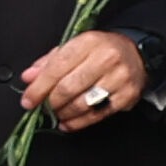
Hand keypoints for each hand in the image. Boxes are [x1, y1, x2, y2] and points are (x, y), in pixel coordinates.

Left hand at [21, 31, 148, 128]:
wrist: (137, 53)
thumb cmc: (100, 51)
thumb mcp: (74, 46)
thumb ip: (48, 62)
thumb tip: (28, 77)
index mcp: (88, 42)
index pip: (57, 68)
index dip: (38, 88)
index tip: (28, 100)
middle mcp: (106, 58)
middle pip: (68, 88)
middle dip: (50, 102)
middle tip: (43, 108)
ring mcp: (119, 78)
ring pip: (83, 103)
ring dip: (64, 113)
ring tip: (56, 114)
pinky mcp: (128, 95)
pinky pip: (98, 114)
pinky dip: (79, 122)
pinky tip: (69, 122)